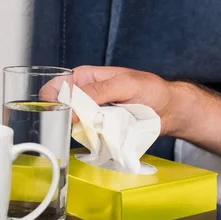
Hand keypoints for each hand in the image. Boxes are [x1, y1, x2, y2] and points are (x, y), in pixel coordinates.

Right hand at [40, 66, 184, 134]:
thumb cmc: (150, 90)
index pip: (56, 88)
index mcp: (85, 78)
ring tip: (91, 133)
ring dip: (77, 132)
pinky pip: (87, 138)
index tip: (59, 115)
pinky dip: (89, 141)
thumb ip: (97, 92)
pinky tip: (97, 141)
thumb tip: (71, 108)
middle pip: (61, 110)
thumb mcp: (124, 85)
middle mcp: (85, 96)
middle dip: (62, 120)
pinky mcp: (100, 131)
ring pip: (72, 126)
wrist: (169, 110)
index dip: (51, 101)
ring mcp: (91, 115)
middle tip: (76, 127)